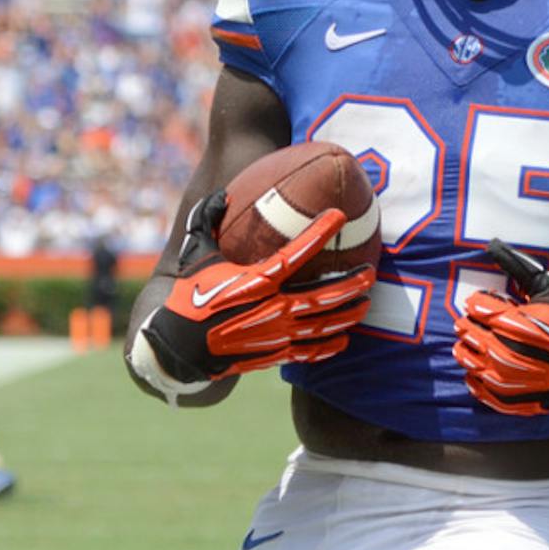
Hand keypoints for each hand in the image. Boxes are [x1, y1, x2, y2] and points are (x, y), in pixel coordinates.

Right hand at [131, 190, 374, 384]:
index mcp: (256, 281)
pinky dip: (328, 346)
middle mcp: (271, 309)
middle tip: (370, 273)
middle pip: (322, 297)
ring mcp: (275, 335)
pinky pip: (308, 351)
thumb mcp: (196, 256)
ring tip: (365, 304)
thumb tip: (220, 195)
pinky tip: (342, 340)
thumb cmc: (187, 299)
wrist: (178, 349)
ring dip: (346, 314)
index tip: (339, 216)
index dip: (320, 233)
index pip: (296, 253)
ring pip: (321, 325)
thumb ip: (207, 222)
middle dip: (350, 284)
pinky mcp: (273, 354)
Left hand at [452, 239, 548, 415]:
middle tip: (487, 323)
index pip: (474, 306)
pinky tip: (488, 367)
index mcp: (508, 321)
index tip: (493, 304)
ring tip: (484, 343)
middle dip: (473, 323)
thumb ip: (520, 268)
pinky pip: (474, 384)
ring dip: (469, 347)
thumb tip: (494, 245)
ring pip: (465, 357)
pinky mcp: (500, 396)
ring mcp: (497, 376)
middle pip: (465, 331)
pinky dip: (476, 374)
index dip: (481, 302)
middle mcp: (497, 349)